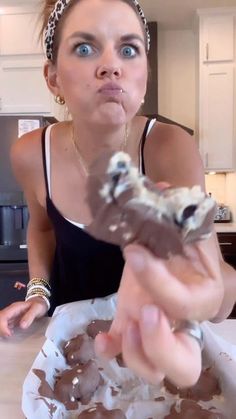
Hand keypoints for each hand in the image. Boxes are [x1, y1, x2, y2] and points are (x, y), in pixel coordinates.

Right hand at [0, 297, 47, 336]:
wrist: (39, 303)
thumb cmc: (38, 305)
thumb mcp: (37, 309)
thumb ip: (29, 316)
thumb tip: (22, 326)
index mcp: (15, 308)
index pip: (3, 316)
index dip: (3, 326)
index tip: (9, 333)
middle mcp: (11, 311)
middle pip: (0, 319)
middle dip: (2, 329)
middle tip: (9, 335)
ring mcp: (10, 315)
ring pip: (1, 322)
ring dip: (2, 330)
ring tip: (10, 335)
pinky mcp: (12, 320)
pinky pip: (4, 325)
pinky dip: (5, 330)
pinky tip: (10, 334)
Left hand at [95, 238, 222, 385]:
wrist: (156, 237)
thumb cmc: (175, 232)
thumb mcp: (183, 229)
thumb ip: (177, 236)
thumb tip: (150, 236)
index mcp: (204, 298)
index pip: (187, 306)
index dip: (161, 286)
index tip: (135, 254)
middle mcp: (183, 323)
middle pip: (185, 367)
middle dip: (162, 348)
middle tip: (146, 314)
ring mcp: (152, 328)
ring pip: (152, 370)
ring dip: (136, 353)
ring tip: (128, 324)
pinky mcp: (128, 323)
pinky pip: (119, 349)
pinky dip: (110, 349)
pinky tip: (102, 338)